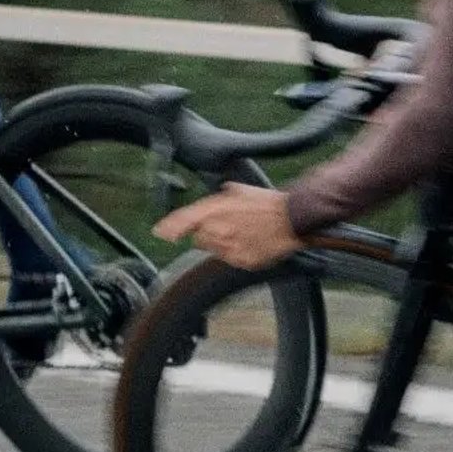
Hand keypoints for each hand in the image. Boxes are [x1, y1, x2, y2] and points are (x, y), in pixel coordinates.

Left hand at [154, 183, 302, 269]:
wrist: (292, 220)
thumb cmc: (268, 203)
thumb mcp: (239, 190)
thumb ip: (220, 196)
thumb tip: (213, 197)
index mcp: (217, 208)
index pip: (184, 219)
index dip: (169, 226)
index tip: (160, 232)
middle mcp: (220, 228)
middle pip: (197, 237)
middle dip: (205, 232)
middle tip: (225, 226)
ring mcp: (230, 247)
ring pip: (212, 249)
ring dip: (219, 243)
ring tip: (240, 233)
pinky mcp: (241, 260)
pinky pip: (228, 259)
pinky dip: (234, 253)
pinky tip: (249, 242)